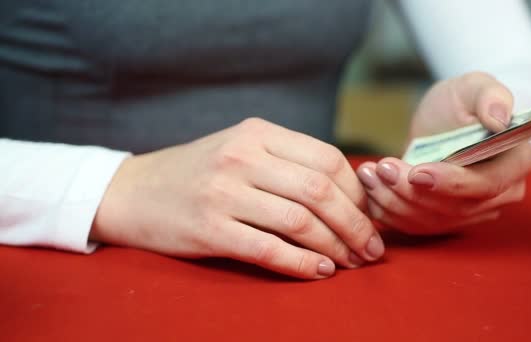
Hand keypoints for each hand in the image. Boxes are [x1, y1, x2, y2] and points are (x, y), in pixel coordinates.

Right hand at [91, 118, 383, 278]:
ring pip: (300, 221)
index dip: (357, 192)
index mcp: (257, 134)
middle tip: (372, 249)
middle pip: (319, 191)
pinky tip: (320, 272)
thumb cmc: (198, 173)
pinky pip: (269, 249)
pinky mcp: (208, 229)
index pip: (326, 159)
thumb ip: (286, 163)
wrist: (132, 191)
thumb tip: (348, 194)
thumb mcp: (241, 149)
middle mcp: (242, 157)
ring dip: (335, 247)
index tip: (369, 216)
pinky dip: (301, 264)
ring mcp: (223, 192)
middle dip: (356, 224)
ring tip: (352, 263)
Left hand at [356, 72, 530, 233]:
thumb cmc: (460, 102)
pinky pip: (414, 225)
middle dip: (412, 192)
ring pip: (431, 219)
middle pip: (455, 208)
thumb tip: (500, 117)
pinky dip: (388, 210)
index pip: (486, 185)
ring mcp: (473, 212)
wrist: (440, 122)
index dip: (450, 183)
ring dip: (394, 200)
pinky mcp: (444, 220)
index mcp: (516, 163)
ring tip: (369, 173)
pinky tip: (369, 188)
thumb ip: (489, 95)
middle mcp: (501, 195)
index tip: (415, 172)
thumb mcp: (472, 86)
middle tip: (381, 168)